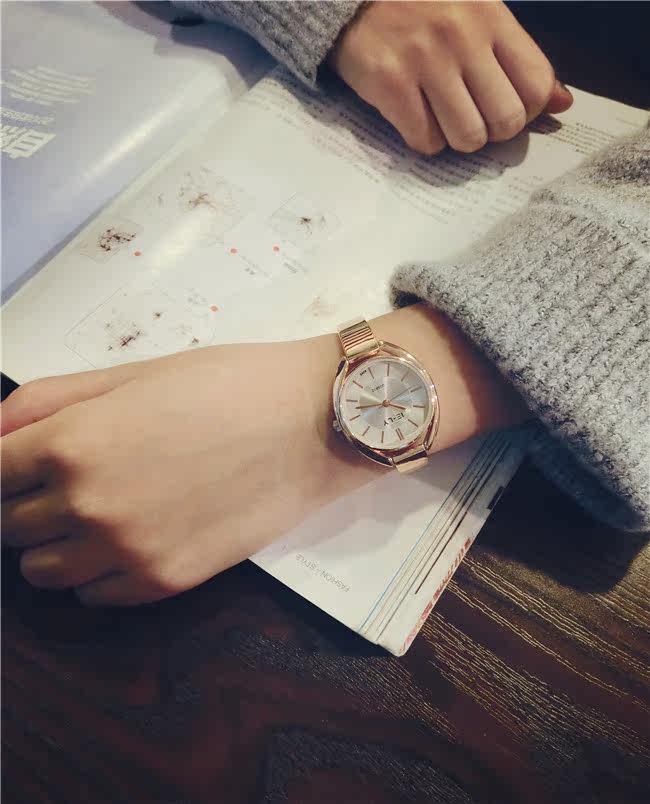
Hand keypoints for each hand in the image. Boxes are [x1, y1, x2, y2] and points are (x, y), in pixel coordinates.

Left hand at [1, 339, 376, 604]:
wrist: (312, 423)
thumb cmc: (229, 385)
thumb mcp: (134, 374)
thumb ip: (51, 399)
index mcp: (72, 443)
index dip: (3, 468)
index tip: (22, 464)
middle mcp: (87, 506)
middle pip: (8, 528)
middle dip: (26, 503)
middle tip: (70, 478)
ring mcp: (126, 551)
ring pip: (42, 571)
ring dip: (56, 543)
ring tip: (101, 510)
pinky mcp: (165, 582)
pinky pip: (95, 596)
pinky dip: (100, 572)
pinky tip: (136, 536)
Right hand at [328, 0, 572, 153]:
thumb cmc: (420, 7)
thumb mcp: (476, 14)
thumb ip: (518, 57)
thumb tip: (562, 103)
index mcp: (491, 17)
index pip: (536, 85)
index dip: (528, 112)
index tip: (505, 109)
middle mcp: (463, 37)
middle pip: (505, 120)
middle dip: (492, 132)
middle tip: (473, 120)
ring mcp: (425, 61)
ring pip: (467, 137)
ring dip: (457, 140)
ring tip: (443, 120)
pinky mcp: (390, 83)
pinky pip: (425, 140)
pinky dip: (423, 140)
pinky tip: (416, 119)